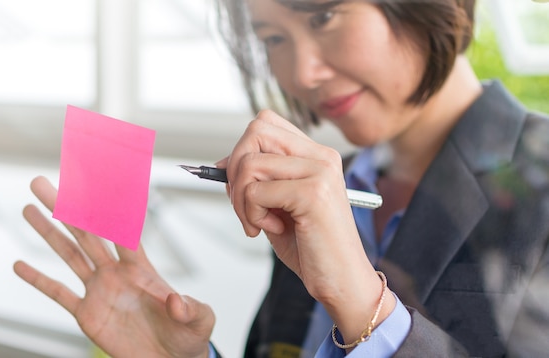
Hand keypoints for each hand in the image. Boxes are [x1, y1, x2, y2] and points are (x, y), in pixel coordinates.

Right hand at [13, 176, 214, 357]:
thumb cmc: (187, 336)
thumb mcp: (199, 321)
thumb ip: (190, 309)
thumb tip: (176, 302)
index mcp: (142, 268)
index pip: (124, 229)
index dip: (111, 206)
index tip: (96, 180)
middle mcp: (117, 272)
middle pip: (87, 232)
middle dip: (66, 207)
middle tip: (44, 184)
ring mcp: (100, 290)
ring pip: (69, 255)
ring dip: (48, 233)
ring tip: (29, 209)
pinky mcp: (88, 313)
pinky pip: (59, 294)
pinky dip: (38, 280)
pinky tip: (20, 265)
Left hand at [224, 110, 392, 340]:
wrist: (343, 280)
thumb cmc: (312, 246)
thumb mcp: (277, 205)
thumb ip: (256, 180)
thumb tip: (221, 164)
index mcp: (316, 154)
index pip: (265, 123)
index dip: (241, 150)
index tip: (239, 184)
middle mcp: (321, 156)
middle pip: (255, 132)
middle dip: (235, 170)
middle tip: (244, 205)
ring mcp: (319, 171)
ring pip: (249, 163)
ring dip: (240, 199)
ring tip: (257, 222)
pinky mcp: (312, 193)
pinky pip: (255, 192)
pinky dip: (251, 214)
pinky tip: (271, 228)